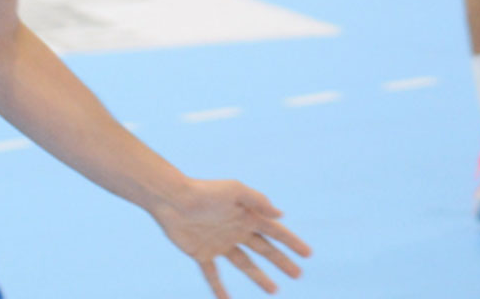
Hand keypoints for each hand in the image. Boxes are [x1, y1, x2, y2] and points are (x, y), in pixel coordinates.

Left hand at [153, 179, 310, 298]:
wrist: (172, 199)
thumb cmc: (204, 191)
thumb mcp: (235, 190)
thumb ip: (257, 201)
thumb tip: (280, 215)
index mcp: (245, 215)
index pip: (274, 231)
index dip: (291, 242)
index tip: (307, 254)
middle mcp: (235, 230)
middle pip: (264, 249)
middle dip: (281, 261)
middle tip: (297, 274)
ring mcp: (219, 243)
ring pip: (244, 264)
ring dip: (259, 277)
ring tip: (274, 290)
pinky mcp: (201, 254)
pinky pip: (212, 275)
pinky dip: (218, 289)